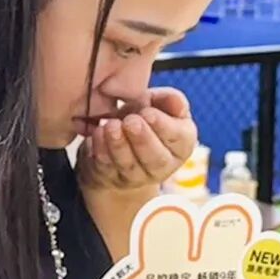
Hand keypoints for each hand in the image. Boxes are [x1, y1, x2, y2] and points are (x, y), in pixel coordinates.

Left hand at [77, 89, 196, 192]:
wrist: (118, 139)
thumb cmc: (143, 117)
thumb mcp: (157, 103)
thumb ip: (168, 99)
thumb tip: (176, 102)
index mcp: (182, 145)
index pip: (180, 138)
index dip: (164, 126)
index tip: (148, 113)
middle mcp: (163, 165)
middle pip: (157, 158)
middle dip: (143, 140)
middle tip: (130, 122)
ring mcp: (137, 177)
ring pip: (130, 166)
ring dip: (119, 146)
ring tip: (111, 126)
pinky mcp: (111, 179)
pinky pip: (106, 168)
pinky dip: (101, 151)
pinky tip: (98, 134)